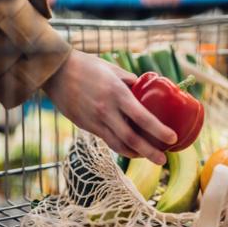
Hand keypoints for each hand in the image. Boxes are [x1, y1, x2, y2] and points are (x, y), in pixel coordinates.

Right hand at [43, 49, 176, 164]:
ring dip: (136, 154)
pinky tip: (131, 150)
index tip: (172, 138)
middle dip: (150, 152)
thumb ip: (130, 82)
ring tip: (150, 157)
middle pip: (132, 139)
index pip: (142, 117)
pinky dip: (122, 147)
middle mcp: (106, 111)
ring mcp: (95, 121)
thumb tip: (146, 90)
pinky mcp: (86, 126)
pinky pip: (107, 141)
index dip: (159, 130)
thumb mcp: (113, 69)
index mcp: (117, 94)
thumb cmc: (87, 66)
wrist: (56, 72)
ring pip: (118, 145)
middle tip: (163, 160)